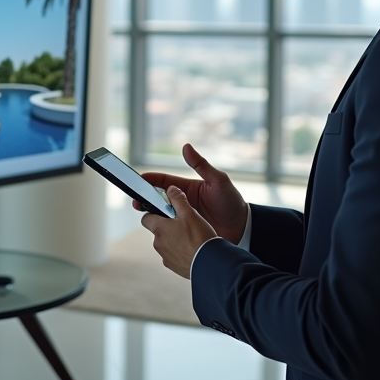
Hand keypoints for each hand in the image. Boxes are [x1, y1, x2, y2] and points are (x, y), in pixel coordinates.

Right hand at [133, 144, 247, 243]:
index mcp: (187, 188)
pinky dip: (162, 229)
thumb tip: (186, 147)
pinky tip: (156, 232)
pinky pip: (170, 230)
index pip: (163, 181)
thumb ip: (201, 165)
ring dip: (151, 215)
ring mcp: (183, 217)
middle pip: (158, 199)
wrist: (243, 228)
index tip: (137, 180)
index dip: (150, 179)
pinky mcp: (186, 232)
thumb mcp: (218, 180)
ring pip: (161, 215)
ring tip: (144, 217)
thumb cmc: (232, 201)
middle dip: (144, 199)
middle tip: (135, 202)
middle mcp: (182, 202)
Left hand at [141, 186, 216, 278]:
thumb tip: (171, 190)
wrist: (210, 264)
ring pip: (167, 243)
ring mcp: (166, 257)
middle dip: (168, 226)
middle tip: (184, 222)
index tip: (164, 210)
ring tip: (192, 237)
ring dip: (175, 239)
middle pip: (158, 230)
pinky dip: (181, 251)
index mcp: (159, 229)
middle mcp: (159, 244)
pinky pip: (175, 255)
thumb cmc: (199, 238)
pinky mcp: (175, 267)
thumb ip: (178, 199)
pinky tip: (194, 248)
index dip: (154, 212)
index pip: (146, 218)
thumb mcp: (189, 213)